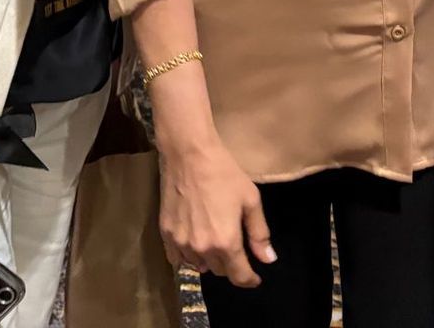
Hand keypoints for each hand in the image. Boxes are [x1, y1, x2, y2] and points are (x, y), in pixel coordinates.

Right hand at [157, 135, 275, 287]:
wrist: (188, 154)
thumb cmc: (224, 173)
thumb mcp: (250, 200)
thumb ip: (259, 234)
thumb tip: (268, 260)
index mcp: (226, 242)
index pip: (239, 275)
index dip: (250, 279)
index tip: (255, 278)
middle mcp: (203, 249)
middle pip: (220, 270)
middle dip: (230, 264)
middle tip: (234, 246)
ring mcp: (181, 242)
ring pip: (199, 265)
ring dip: (209, 260)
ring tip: (214, 240)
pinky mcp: (166, 234)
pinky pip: (178, 259)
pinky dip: (188, 256)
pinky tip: (194, 242)